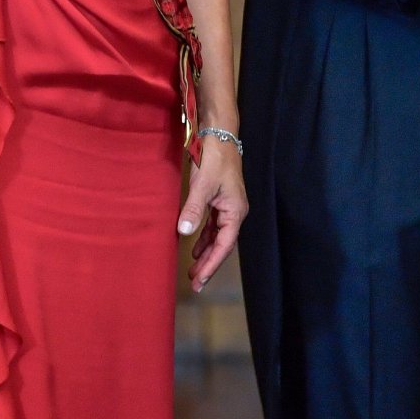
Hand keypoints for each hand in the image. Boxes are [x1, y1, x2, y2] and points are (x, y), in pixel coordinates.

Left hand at [177, 135, 247, 290]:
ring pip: (218, 237)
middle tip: (195, 283)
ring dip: (206, 253)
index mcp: (235, 211)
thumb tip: (184, 232)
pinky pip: (214, 225)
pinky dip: (204, 238)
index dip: (211, 264)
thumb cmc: (214, 158)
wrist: (220, 135)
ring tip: (193, 270)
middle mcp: (235, 212)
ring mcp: (228, 206)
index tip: (198, 280)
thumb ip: (193, 209)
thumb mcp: (202, 184)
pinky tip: (194, 245)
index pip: (224, 245)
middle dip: (208, 264)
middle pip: (222, 245)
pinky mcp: (221, 200)